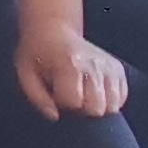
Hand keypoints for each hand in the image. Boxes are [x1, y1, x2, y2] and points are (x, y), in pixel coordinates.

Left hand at [15, 24, 129, 120]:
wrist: (53, 30)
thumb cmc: (37, 54)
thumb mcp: (26, 74)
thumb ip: (38, 99)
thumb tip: (55, 117)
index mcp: (69, 64)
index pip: (74, 102)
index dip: (62, 103)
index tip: (55, 93)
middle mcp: (93, 65)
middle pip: (96, 108)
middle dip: (81, 109)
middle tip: (70, 96)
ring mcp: (108, 66)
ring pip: (112, 107)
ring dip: (96, 106)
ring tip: (82, 95)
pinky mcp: (117, 68)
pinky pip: (120, 98)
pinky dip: (109, 101)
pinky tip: (94, 93)